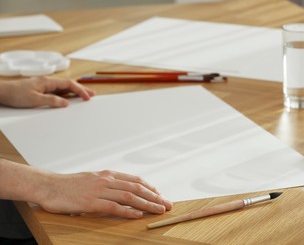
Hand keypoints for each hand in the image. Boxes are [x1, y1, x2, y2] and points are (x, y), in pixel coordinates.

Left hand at [0, 76, 94, 107]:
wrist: (2, 93)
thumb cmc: (15, 94)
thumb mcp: (35, 99)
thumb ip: (52, 101)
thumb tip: (66, 103)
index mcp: (48, 82)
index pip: (69, 84)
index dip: (80, 90)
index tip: (87, 97)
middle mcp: (48, 82)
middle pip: (69, 85)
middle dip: (81, 90)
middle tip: (92, 95)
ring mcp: (45, 86)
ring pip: (64, 89)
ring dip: (75, 93)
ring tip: (85, 97)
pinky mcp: (42, 91)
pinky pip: (58, 92)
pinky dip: (66, 95)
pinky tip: (70, 99)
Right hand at [40, 170, 172, 217]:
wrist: (49, 186)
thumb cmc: (70, 184)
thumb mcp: (92, 179)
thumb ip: (108, 183)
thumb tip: (122, 190)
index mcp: (108, 174)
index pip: (135, 180)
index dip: (150, 187)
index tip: (160, 194)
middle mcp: (107, 180)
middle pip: (137, 188)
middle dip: (155, 196)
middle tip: (167, 204)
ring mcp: (100, 191)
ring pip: (129, 196)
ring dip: (147, 204)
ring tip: (159, 210)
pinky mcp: (91, 202)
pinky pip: (114, 207)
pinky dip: (128, 211)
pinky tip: (138, 215)